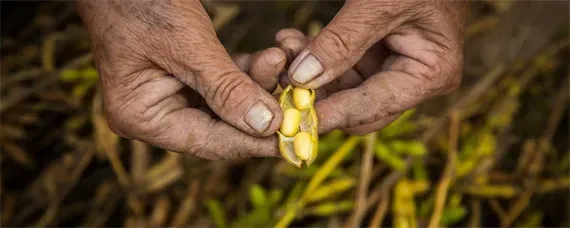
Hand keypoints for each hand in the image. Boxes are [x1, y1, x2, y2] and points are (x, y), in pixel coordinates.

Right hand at [77, 0, 286, 158]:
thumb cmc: (140, 2)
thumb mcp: (186, 45)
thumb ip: (227, 88)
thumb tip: (267, 125)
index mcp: (142, 117)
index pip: (208, 142)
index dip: (253, 142)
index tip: (293, 139)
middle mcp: (156, 113)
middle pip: (221, 126)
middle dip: (261, 108)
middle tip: (297, 98)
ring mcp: (171, 95)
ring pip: (228, 104)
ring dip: (258, 84)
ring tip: (281, 61)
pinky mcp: (187, 76)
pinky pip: (224, 83)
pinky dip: (247, 70)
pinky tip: (271, 57)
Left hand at [283, 1, 466, 134]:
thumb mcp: (379, 3)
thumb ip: (342, 41)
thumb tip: (301, 78)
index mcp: (431, 74)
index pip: (373, 107)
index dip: (332, 114)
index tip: (293, 120)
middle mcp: (415, 79)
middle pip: (357, 107)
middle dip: (318, 93)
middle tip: (281, 80)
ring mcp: (394, 67)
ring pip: (342, 88)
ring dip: (309, 72)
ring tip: (285, 47)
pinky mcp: (376, 55)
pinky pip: (340, 67)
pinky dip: (315, 56)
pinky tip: (292, 41)